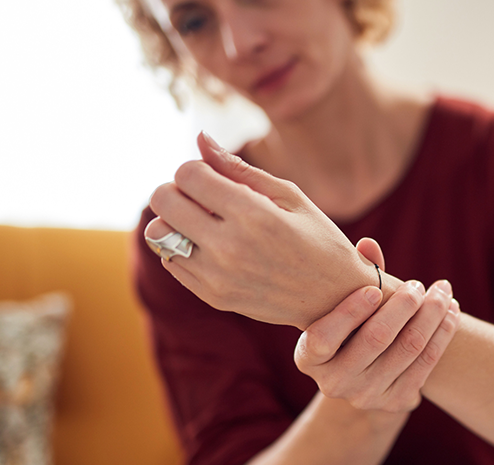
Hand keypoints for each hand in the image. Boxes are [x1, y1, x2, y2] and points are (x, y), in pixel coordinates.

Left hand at [144, 132, 380, 328]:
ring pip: (158, 233)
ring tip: (203, 222)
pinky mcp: (213, 296)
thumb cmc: (318, 239)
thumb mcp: (289, 196)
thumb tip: (200, 137)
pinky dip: (183, 248)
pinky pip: (171, 261)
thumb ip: (239, 168)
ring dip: (174, 221)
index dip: (196, 168)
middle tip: (202, 197)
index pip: (188, 174)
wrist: (336, 298)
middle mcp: (230, 247)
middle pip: (163, 200)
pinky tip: (212, 247)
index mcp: (253, 215)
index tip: (214, 177)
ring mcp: (218, 276)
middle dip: (177, 189)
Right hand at [295, 275, 459, 412]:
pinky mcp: (397, 402)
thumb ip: (355, 275)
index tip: (375, 289)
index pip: (324, 337)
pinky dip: (443, 332)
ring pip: (409, 347)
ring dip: (432, 313)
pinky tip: (451, 311)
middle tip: (417, 284)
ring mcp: (366, 396)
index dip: (350, 312)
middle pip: (376, 339)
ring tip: (442, 291)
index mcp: (309, 358)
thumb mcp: (343, 303)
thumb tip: (369, 244)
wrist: (368, 373)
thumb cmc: (351, 324)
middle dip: (403, 305)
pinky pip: (427, 361)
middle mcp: (333, 383)